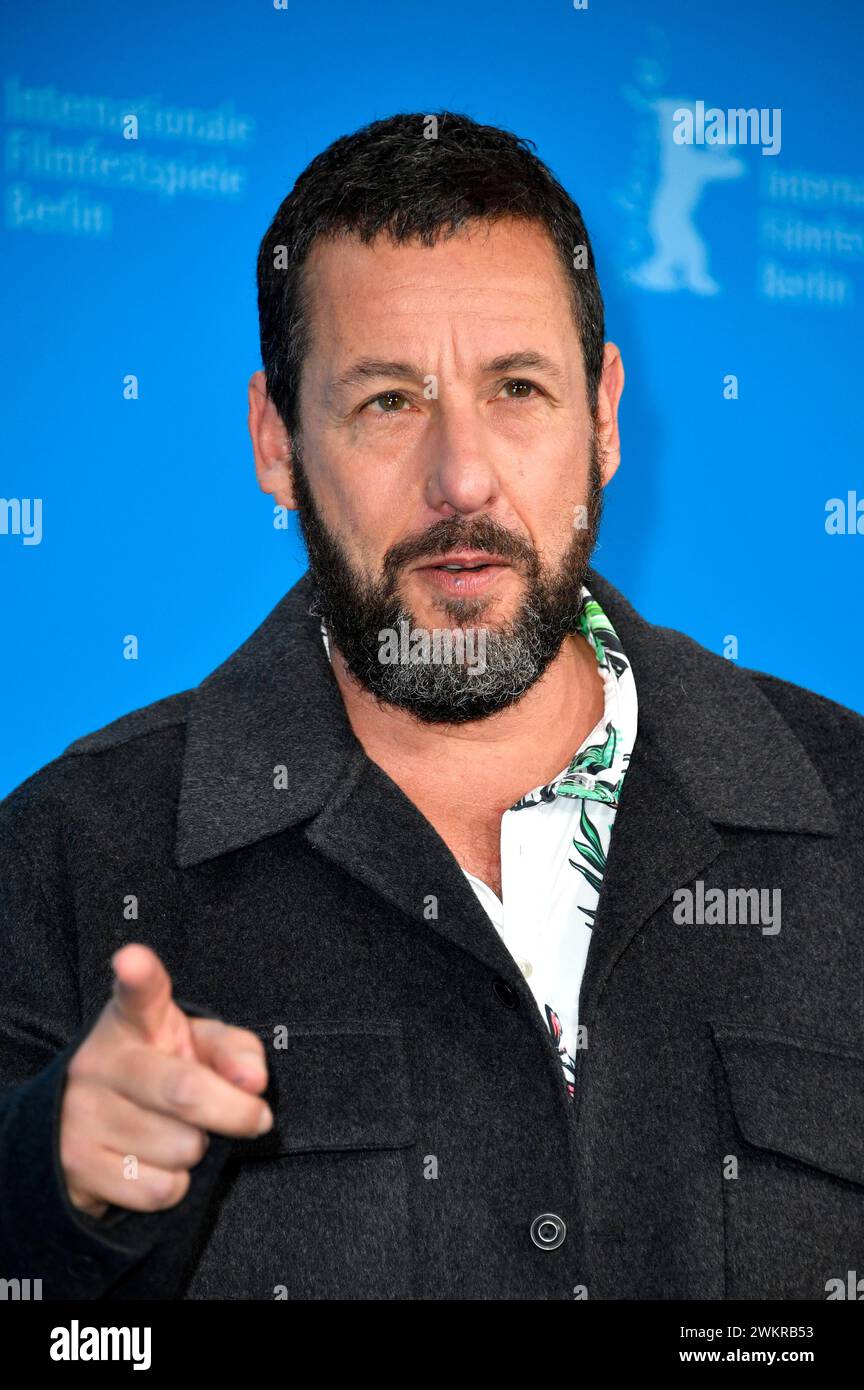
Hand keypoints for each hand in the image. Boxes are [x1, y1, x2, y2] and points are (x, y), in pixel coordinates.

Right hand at [60, 943, 272, 1217]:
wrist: (84, 1131)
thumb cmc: (159, 1074)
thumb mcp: (198, 1049)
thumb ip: (236, 1051)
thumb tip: (253, 1082)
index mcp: (132, 1020)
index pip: (139, 994)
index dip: (138, 975)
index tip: (132, 960)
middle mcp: (99, 1061)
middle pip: (186, 1091)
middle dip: (235, 1112)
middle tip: (255, 1117)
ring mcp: (80, 1113)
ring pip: (181, 1148)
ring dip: (198, 1149)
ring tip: (176, 1132)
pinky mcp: (75, 1165)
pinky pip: (159, 1189)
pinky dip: (176, 1185)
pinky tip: (155, 1163)